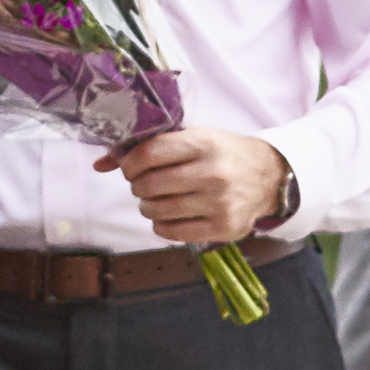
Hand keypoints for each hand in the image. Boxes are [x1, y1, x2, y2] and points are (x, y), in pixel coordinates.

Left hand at [97, 127, 289, 248]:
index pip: (150, 153)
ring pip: (156, 210)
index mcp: (204, 143)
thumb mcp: (193, 138)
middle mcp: (213, 173)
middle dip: (137, 185)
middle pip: (149, 185)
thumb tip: (101, 164)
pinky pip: (171, 231)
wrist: (268, 177)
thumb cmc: (222, 154)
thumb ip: (149, 146)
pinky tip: (170, 214)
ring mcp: (219, 203)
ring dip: (147, 206)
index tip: (131, 167)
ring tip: (157, 199)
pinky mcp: (222, 228)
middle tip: (144, 183)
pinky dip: (161, 224)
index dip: (130, 162)